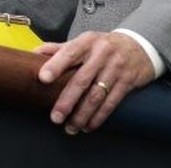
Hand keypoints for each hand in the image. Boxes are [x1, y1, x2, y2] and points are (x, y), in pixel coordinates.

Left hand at [35, 31, 154, 134]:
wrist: (138, 46)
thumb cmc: (103, 45)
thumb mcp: (83, 41)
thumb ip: (58, 48)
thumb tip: (32, 53)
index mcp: (87, 41)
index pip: (69, 52)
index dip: (55, 65)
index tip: (43, 78)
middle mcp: (102, 54)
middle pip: (82, 79)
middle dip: (67, 100)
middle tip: (55, 117)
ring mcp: (116, 68)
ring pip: (96, 95)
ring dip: (82, 114)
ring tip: (70, 127)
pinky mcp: (127, 82)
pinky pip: (111, 102)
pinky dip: (99, 116)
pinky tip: (88, 125)